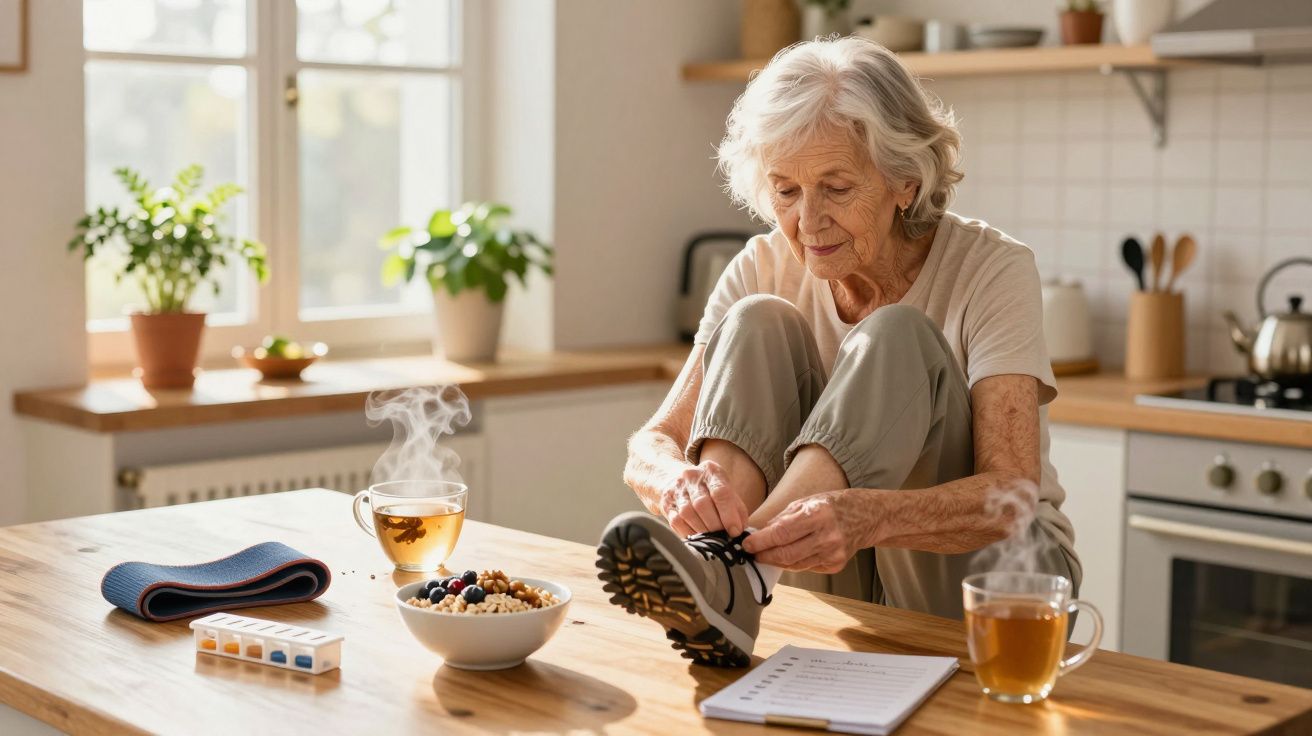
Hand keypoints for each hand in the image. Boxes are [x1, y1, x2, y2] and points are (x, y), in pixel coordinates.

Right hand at [659, 461, 749, 537]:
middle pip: (702, 504)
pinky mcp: (667, 503)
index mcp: (711, 470)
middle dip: (715, 525)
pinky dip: (689, 533)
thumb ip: (736, 508)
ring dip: (702, 531)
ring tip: (712, 540)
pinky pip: (676, 521)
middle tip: (724, 538)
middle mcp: (691, 476)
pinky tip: (698, 539)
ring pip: (688, 513)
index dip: (729, 514)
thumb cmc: (709, 489)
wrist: (677, 480)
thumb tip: (740, 530)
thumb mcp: (726, 490)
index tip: (735, 531)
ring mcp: (676, 489)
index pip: (720, 492)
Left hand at [742, 490, 864, 573]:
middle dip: (764, 555)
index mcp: (818, 515)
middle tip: (752, 553)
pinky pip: (807, 567)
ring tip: (765, 555)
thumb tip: (762, 532)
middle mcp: (827, 536)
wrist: (868, 516)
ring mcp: (833, 554)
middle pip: (786, 554)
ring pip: (795, 564)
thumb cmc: (835, 505)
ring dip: (777, 560)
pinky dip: (794, 562)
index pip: (782, 533)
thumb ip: (784, 517)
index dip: (761, 541)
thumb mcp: (808, 501)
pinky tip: (789, 554)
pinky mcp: (836, 565)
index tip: (746, 544)